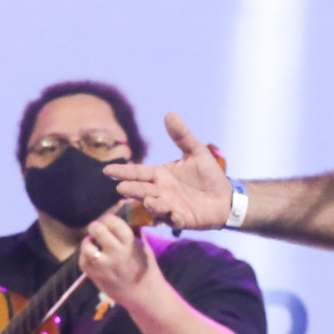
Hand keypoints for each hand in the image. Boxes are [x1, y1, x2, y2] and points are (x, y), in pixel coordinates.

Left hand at [80, 211, 158, 306]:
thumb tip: (125, 208)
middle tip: (96, 228)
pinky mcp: (96, 276)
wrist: (143, 294)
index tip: (108, 221)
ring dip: (88, 242)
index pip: (113, 222)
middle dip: (96, 226)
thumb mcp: (143, 246)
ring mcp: (104, 266)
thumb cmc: (145, 267)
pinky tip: (92, 256)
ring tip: (92, 243)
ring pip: (86, 246)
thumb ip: (134, 230)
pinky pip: (83, 261)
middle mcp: (116, 254)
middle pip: (97, 230)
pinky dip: (85, 256)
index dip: (109, 219)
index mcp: (129, 244)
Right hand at [109, 113, 233, 229]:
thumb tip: (170, 114)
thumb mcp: (196, 152)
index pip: (138, 173)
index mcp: (160, 176)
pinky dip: (172, 217)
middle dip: (132, 189)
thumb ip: (182, 136)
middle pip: (142, 190)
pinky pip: (174, 219)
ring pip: (156, 206)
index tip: (107, 171)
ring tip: (148, 200)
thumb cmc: (208, 175)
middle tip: (121, 188)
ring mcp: (170, 206)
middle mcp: (161, 192)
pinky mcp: (182, 219)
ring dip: (151, 204)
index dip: (123, 172)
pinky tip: (172, 213)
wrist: (226, 196)